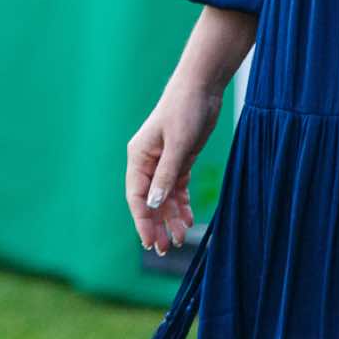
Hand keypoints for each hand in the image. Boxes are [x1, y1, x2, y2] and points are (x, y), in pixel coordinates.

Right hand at [126, 79, 221, 255]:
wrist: (201, 88)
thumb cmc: (185, 110)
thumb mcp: (178, 144)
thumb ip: (166, 176)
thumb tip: (154, 205)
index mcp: (139, 157)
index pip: (137, 196)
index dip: (142, 220)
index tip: (149, 242)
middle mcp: (148, 162)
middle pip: (149, 201)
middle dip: (155, 225)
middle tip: (163, 250)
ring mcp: (163, 162)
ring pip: (164, 198)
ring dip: (169, 218)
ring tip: (178, 239)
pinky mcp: (179, 160)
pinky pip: (176, 189)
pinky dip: (181, 205)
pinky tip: (187, 220)